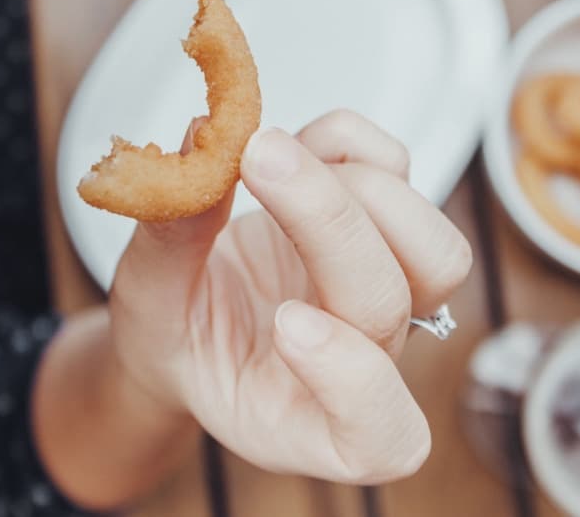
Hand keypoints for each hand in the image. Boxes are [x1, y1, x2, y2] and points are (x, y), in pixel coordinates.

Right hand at [107, 110, 472, 482]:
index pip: (380, 437)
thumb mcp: (146, 309)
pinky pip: (402, 173)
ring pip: (434, 249)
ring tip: (270, 157)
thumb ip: (169, 245)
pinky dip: (348, 143)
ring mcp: (388, 291)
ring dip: (358, 185)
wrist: (192, 315)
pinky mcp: (386, 223)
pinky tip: (290, 147)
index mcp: (308, 425)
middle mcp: (364, 361)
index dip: (354, 380)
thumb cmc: (175, 334)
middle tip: (256, 161)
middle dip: (332, 224)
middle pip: (393, 304)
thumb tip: (200, 142)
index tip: (284, 323)